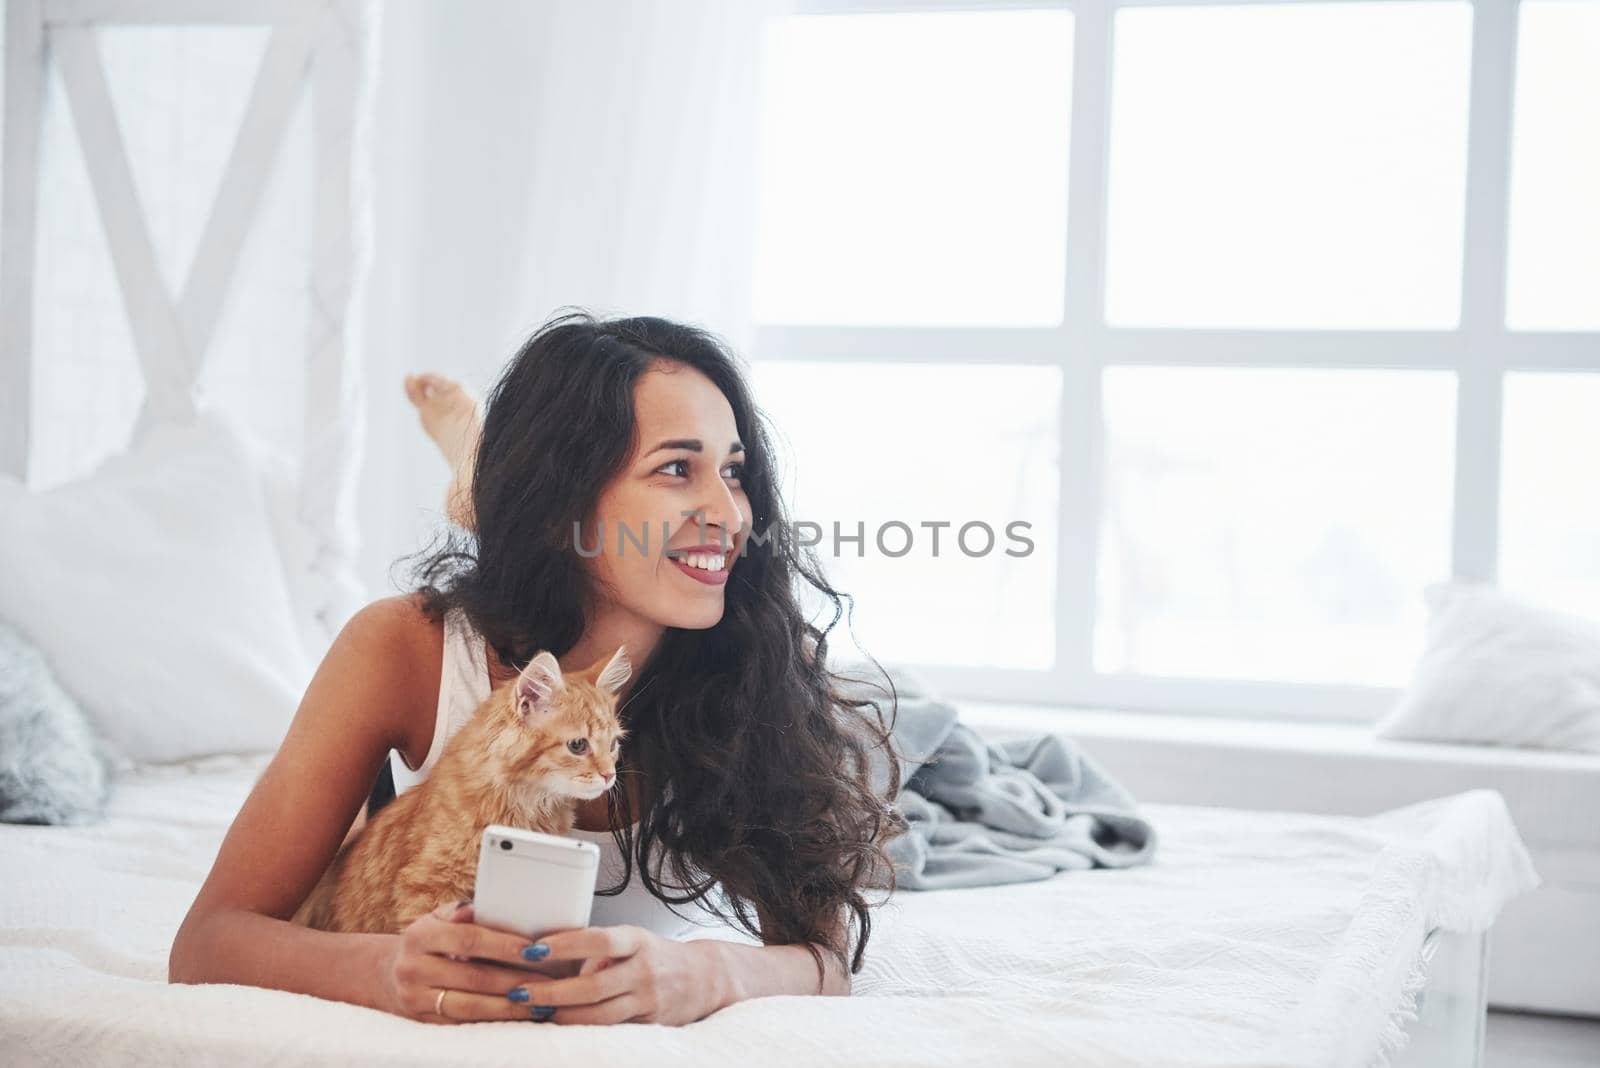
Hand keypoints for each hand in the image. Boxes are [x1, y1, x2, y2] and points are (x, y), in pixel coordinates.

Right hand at [375, 899, 581, 1023]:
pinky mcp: (421, 1023)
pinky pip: (463, 1025)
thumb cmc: (428, 941)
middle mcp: (413, 968)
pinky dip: (493, 1022)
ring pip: (470, 1007)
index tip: (535, 950)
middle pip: (473, 977)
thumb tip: (482, 905)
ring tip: (541, 1004)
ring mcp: (415, 999)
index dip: (504, 946)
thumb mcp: (438, 919)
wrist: (387, 975)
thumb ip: (462, 911)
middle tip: (550, 981)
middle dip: (516, 980)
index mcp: (420, 935)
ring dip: (509, 1007)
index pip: (468, 940)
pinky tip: (517, 1017)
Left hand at [504, 924, 726, 1025]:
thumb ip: (598, 952)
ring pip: (600, 1015)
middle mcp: (644, 969)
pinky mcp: (648, 1024)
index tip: (533, 949)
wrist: (704, 977)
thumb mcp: (631, 941)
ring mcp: (648, 999)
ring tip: (533, 1012)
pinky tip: (560, 1026)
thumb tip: (554, 959)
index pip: (599, 939)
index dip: (565, 945)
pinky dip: (583, 1029)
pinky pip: (611, 1029)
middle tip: (519, 991)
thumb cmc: (656, 955)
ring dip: (563, 1016)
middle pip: (594, 985)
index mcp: (638, 941)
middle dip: (553, 991)